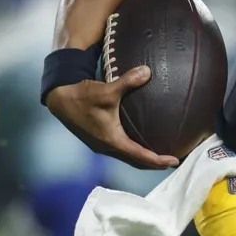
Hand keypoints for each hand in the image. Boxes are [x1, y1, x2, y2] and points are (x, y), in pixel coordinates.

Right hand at [45, 65, 178, 169]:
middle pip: (136, 162)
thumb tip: (147, 71)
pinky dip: (135, 152)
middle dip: (155, 164)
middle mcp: (107, 147)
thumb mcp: (107, 90)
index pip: (139, 156)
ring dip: (145, 159)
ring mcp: (102, 145)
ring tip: (162, 156)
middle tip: (174, 162)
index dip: (158, 160)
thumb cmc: (83, 96)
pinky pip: (122, 151)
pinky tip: (144, 143)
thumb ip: (128, 81)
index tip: (175, 161)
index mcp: (111, 140)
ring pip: (128, 158)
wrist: (60, 99)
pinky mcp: (100, 140)